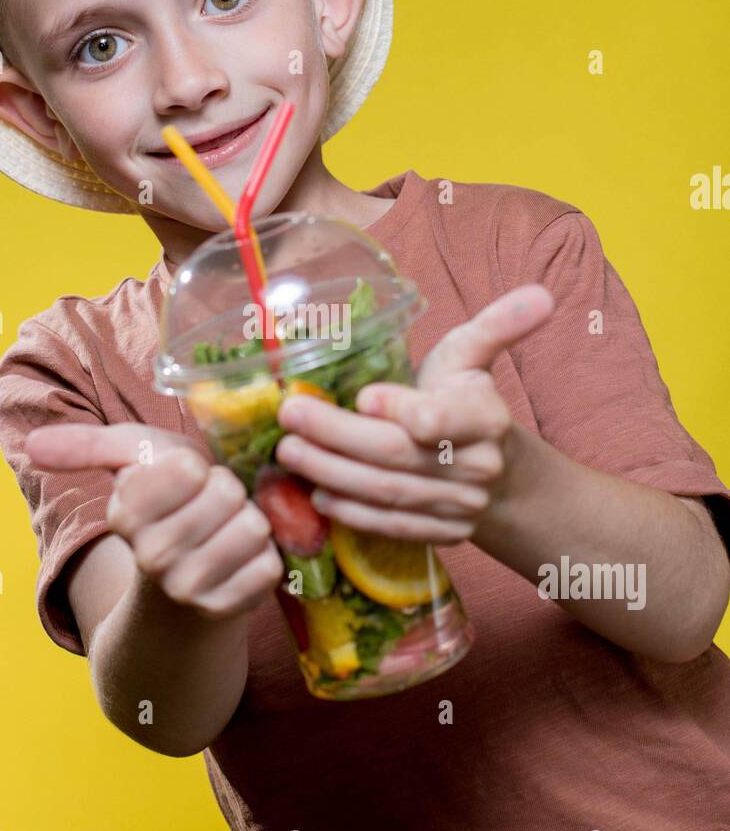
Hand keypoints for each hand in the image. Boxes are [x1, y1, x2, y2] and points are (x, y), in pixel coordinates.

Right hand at [25, 422, 283, 618]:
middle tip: (209, 510)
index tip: (185, 483)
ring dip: (248, 524)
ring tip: (225, 534)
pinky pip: (269, 565)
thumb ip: (85, 447)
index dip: (197, 468)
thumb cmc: (164, 509)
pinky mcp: (228, 610)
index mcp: (124, 514)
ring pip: (252, 528)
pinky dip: (264, 558)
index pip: (189, 467)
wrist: (178, 596)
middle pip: (226, 492)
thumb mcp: (130, 463)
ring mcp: (189, 590)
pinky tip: (240, 564)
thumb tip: (32, 446)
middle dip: (226, 492)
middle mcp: (151, 556)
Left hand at [273, 284, 554, 543]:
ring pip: (388, 492)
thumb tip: (540, 295)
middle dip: (336, 436)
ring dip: (331, 474)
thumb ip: (497, 325)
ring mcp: (461, 507)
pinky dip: (351, 513)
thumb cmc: (465, 401)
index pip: (435, 418)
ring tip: (290, 452)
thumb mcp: (474, 359)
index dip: (398, 409)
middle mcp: (478, 467)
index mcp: (487, 418)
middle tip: (289, 418)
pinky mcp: (442, 535)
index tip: (361, 394)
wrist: (498, 475)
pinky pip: (391, 526)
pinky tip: (317, 495)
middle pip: (397, 454)